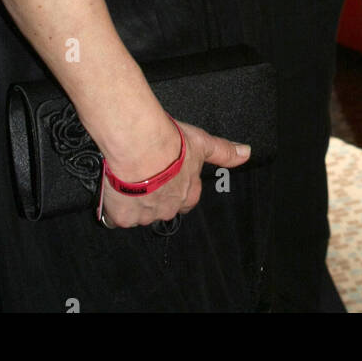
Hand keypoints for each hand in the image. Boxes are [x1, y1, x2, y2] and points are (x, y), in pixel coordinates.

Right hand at [99, 120, 249, 227]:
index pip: (186, 199)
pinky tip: (114, 189)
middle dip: (154, 194)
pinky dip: (114, 206)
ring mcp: (146, 215)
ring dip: (134, 199)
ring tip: (128, 176)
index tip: (167, 175)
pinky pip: (118, 218)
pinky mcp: (124, 217)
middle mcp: (169, 208)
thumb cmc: (170, 142)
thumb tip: (247, 153)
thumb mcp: (202, 143)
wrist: (141, 146)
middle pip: (162, 208)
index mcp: (188, 194)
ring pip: (140, 213)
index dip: (176, 186)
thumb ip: (224, 152)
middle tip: (145, 173)